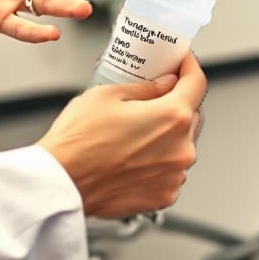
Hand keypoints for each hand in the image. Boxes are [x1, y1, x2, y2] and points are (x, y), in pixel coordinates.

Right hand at [38, 52, 207, 218]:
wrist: (60, 183)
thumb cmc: (78, 142)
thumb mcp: (108, 95)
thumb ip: (146, 87)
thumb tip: (164, 84)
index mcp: (172, 118)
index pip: (197, 83)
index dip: (190, 67)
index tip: (183, 63)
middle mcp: (181, 149)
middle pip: (192, 115)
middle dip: (177, 102)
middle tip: (155, 95)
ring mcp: (174, 176)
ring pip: (181, 145)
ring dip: (168, 134)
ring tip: (137, 130)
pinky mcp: (163, 196)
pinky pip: (170, 170)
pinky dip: (159, 160)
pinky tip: (135, 154)